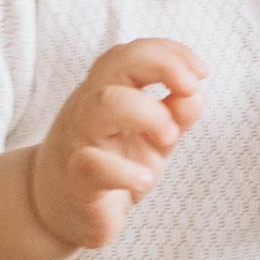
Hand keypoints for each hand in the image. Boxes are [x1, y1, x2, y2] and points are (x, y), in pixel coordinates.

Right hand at [26, 39, 202, 253]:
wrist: (58, 208)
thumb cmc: (110, 162)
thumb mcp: (151, 136)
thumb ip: (174, 113)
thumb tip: (194, 94)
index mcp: (108, 89)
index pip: (134, 51)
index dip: (171, 53)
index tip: (201, 73)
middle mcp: (90, 106)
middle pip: (117, 62)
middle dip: (162, 66)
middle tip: (189, 90)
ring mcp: (80, 139)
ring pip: (105, 103)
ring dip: (149, 113)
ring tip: (168, 137)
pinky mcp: (77, 179)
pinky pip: (93, 164)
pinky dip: (126, 172)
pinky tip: (144, 180)